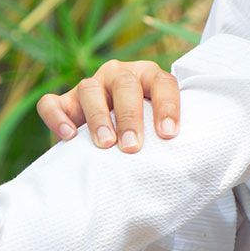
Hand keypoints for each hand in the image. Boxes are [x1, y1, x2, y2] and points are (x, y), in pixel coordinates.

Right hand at [35, 59, 180, 151]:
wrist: (116, 139)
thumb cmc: (148, 137)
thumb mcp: (162, 132)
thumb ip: (172, 141)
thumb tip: (197, 175)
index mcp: (149, 77)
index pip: (162, 83)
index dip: (167, 106)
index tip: (168, 135)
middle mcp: (119, 75)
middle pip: (124, 85)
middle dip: (129, 116)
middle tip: (132, 147)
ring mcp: (90, 86)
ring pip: (89, 89)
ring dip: (98, 117)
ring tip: (105, 144)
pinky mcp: (65, 101)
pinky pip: (52, 103)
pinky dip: (57, 116)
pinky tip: (67, 137)